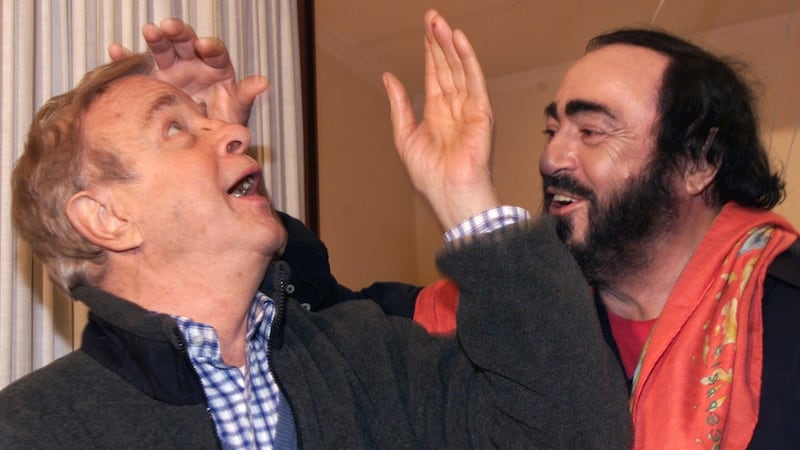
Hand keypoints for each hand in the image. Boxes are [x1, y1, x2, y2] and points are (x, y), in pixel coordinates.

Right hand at [108, 19, 267, 124]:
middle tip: (169, 27)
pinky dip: (127, 58)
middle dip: (179, 33)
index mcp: (217, 68)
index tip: (203, 46)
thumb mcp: (236, 111)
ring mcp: (173, 71)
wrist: (201, 146)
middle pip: (186, 43)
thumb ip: (245, 95)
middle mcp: (194, 65)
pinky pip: (139, 66)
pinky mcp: (154, 81)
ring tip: (150, 31)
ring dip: (157, 38)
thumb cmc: (223, 125)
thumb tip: (263, 82)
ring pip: (164, 49)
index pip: (214, 52)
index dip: (209, 47)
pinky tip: (116, 50)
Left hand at [383, 10, 497, 230]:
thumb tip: (388, 77)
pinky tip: (459, 41)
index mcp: (438, 112)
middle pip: (447, 67)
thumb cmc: (429, 175)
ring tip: (440, 23)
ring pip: (460, 69)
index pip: (435, 74)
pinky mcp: (482, 113)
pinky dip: (468, 60)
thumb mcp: (404, 135)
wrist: (448, 193)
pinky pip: (474, 81)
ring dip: (450, 45)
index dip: (430, 51)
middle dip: (438, 42)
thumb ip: (399, 105)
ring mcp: (470, 108)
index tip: (426, 29)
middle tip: (431, 16)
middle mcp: (456, 107)